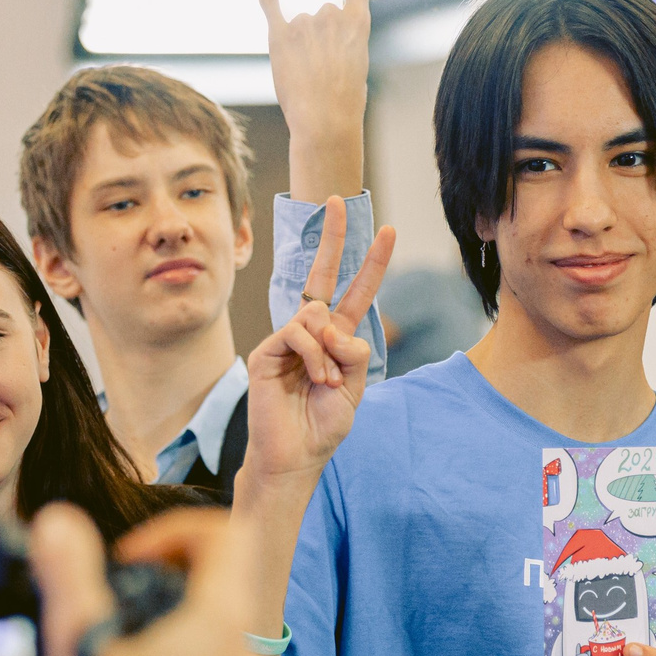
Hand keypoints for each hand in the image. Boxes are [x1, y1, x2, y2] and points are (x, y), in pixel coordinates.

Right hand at [28, 504, 279, 655]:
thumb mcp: (85, 654)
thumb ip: (70, 581)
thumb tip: (58, 522)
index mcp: (224, 625)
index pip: (226, 536)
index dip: (175, 529)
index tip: (130, 561)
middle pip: (230, 592)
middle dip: (176, 588)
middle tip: (124, 612)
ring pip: (230, 651)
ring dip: (185, 644)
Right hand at [240, 193, 393, 483]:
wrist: (294, 456)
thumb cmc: (323, 426)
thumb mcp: (355, 388)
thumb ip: (354, 352)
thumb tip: (333, 324)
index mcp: (337, 340)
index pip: (356, 293)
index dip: (372, 263)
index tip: (387, 231)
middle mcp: (312, 333)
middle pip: (322, 276)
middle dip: (333, 238)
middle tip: (337, 199)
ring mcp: (288, 340)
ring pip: (315, 314)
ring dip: (328, 350)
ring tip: (326, 382)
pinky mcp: (267, 350)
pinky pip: (298, 333)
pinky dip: (313, 356)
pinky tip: (313, 379)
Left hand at [257, 0, 369, 201]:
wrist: (326, 120)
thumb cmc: (343, 104)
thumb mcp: (355, 70)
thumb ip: (338, 44)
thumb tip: (311, 37)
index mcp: (357, 24)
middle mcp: (331, 14)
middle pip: (322, 18)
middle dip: (321, 43)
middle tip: (325, 75)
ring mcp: (305, 23)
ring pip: (299, 27)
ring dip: (301, 50)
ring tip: (307, 77)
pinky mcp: (280, 35)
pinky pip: (269, 0)